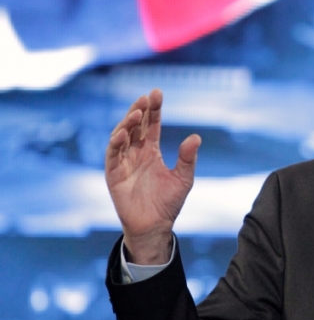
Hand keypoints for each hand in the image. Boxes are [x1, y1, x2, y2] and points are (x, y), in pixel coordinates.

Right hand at [105, 89, 200, 263]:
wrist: (155, 226)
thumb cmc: (168, 203)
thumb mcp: (183, 178)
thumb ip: (188, 158)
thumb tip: (196, 137)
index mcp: (151, 151)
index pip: (152, 125)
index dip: (154, 110)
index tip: (157, 93)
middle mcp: (136, 153)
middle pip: (136, 126)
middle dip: (140, 110)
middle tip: (147, 97)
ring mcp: (123, 162)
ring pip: (121, 136)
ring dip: (128, 123)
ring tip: (138, 112)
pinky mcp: (113, 174)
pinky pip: (112, 155)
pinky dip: (116, 143)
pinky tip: (124, 133)